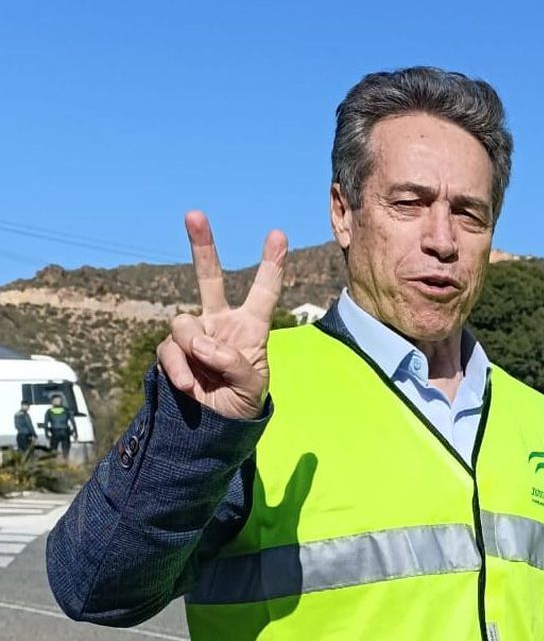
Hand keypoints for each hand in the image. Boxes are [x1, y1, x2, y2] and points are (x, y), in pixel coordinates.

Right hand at [156, 211, 286, 418]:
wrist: (214, 425)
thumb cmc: (242, 401)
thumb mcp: (253, 386)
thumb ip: (235, 363)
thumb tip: (202, 345)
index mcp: (251, 327)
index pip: (263, 292)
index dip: (271, 265)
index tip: (278, 234)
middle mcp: (220, 322)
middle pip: (209, 278)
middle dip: (202, 246)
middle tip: (194, 214)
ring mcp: (193, 335)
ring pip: (183, 322)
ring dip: (193, 347)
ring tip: (205, 370)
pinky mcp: (171, 350)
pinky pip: (169, 349)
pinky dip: (178, 366)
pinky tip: (190, 384)